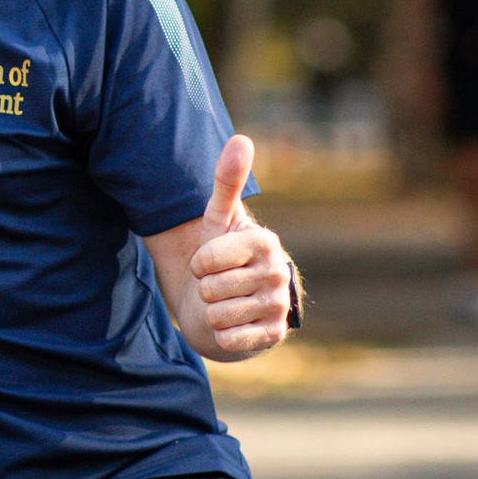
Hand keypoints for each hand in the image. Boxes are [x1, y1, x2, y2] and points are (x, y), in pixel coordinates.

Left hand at [175, 135, 295, 360]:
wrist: (226, 303)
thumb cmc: (219, 256)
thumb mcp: (217, 218)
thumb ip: (226, 182)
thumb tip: (241, 139)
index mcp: (265, 242)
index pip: (207, 259)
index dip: (198, 263)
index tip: (207, 261)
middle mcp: (278, 273)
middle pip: (211, 288)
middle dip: (204, 289)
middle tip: (216, 284)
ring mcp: (279, 306)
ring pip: (218, 315)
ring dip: (211, 312)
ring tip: (224, 302)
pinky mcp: (274, 336)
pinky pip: (231, 339)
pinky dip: (222, 335)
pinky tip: (233, 325)